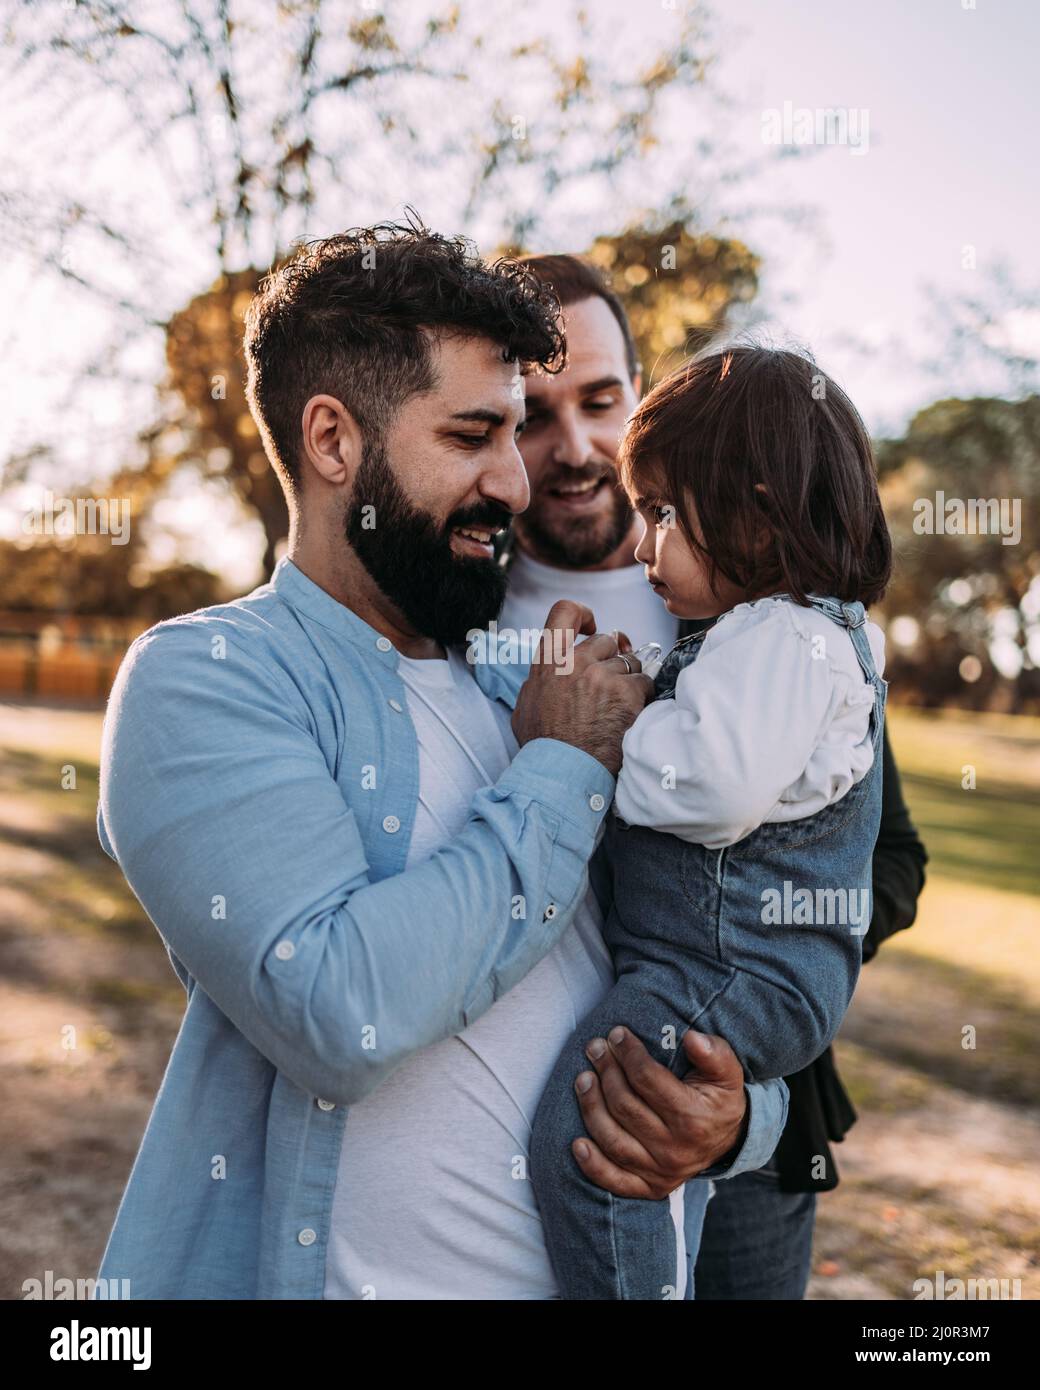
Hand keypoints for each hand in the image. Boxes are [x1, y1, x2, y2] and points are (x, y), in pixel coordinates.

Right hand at [510, 599, 653, 776]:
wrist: (563, 772)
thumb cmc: (543, 744)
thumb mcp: (525, 705)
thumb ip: (539, 680)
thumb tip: (547, 673)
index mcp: (549, 661)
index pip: (565, 611)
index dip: (584, 613)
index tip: (592, 627)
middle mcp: (576, 662)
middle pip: (607, 639)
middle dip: (612, 657)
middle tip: (612, 679)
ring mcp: (603, 676)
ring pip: (630, 661)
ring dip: (629, 678)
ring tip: (619, 703)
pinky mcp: (627, 694)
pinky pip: (645, 682)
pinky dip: (642, 696)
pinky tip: (631, 713)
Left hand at [570, 1026, 746, 1198]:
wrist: (729, 1141)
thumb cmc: (720, 1099)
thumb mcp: (728, 1072)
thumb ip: (715, 1053)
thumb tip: (692, 1038)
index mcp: (693, 1117)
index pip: (648, 1079)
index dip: (628, 1053)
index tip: (616, 1034)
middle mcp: (675, 1148)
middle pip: (625, 1106)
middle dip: (606, 1072)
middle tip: (595, 1048)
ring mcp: (661, 1171)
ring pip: (613, 1140)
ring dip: (592, 1107)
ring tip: (583, 1079)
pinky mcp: (650, 1187)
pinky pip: (615, 1181)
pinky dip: (593, 1165)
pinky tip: (577, 1144)